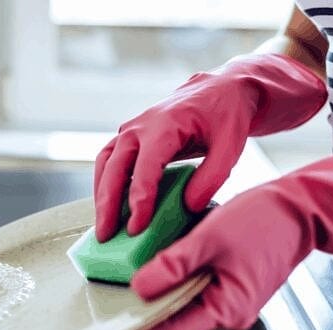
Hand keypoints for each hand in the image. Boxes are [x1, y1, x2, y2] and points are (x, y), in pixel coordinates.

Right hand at [94, 54, 326, 241]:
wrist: (219, 90)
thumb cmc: (225, 116)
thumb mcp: (231, 145)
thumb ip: (212, 177)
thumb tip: (188, 207)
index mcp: (165, 124)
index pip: (145, 167)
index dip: (139, 199)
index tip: (137, 228)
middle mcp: (140, 126)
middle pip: (114, 166)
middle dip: (108, 203)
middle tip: (106, 236)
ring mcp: (131, 130)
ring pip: (105, 164)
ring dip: (101, 195)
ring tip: (103, 227)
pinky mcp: (130, 137)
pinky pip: (109, 161)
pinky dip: (105, 184)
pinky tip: (110, 208)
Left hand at [132, 137, 332, 329]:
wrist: (298, 208)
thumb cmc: (265, 222)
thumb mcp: (210, 238)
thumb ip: (174, 265)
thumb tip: (140, 286)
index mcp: (227, 309)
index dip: (141, 324)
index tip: (115, 317)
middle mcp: (227, 312)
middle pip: (175, 322)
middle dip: (146, 308)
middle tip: (116, 293)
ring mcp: (227, 300)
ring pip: (182, 306)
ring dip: (158, 293)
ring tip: (133, 275)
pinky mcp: (225, 286)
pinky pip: (192, 291)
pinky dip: (174, 280)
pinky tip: (157, 265)